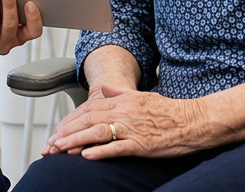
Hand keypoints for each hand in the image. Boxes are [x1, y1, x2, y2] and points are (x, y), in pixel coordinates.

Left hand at [42, 85, 207, 159]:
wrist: (194, 121)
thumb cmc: (170, 111)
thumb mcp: (143, 96)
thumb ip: (120, 92)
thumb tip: (102, 88)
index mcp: (124, 100)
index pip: (90, 108)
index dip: (71, 119)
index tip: (57, 130)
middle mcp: (125, 112)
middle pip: (89, 120)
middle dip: (67, 132)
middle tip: (51, 143)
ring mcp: (133, 128)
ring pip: (97, 132)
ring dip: (76, 141)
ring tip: (60, 149)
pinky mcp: (142, 145)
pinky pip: (116, 148)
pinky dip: (99, 151)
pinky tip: (85, 156)